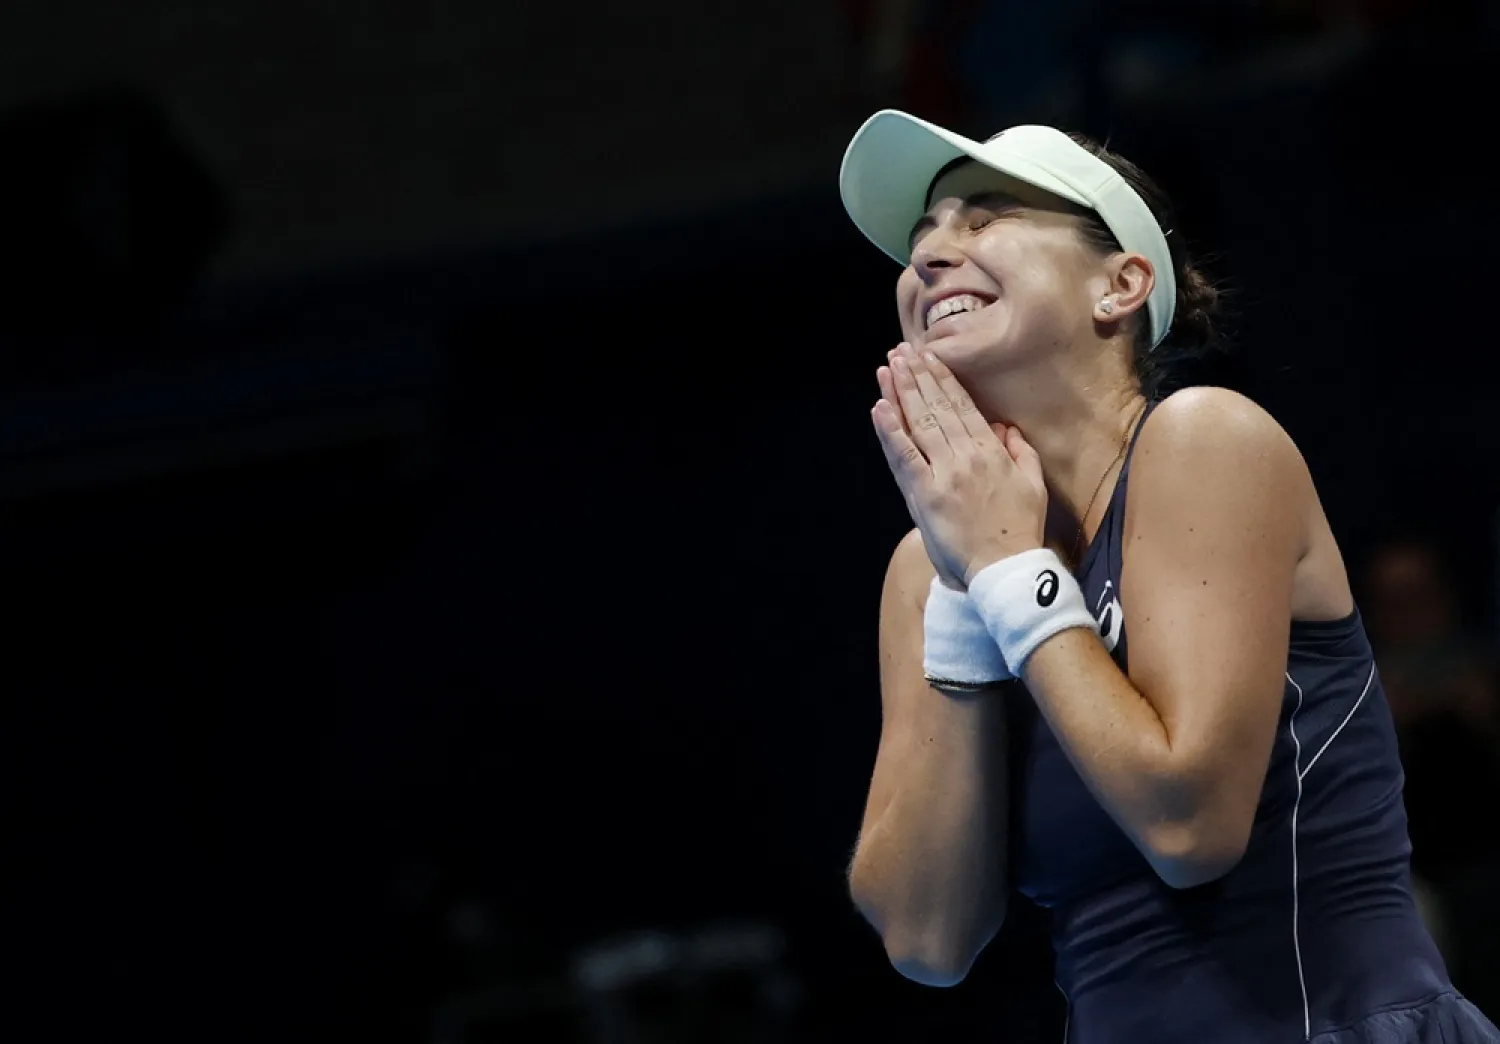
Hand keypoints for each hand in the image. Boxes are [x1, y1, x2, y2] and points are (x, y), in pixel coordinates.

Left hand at [872, 344, 1047, 584]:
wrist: (1006, 569)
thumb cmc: (1021, 531)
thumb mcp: (1033, 485)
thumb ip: (1021, 452)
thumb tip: (1006, 427)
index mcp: (992, 452)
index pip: (963, 406)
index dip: (944, 379)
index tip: (930, 357)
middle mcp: (966, 456)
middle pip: (937, 407)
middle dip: (918, 377)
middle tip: (902, 352)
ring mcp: (943, 474)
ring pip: (919, 423)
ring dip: (901, 392)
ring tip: (889, 366)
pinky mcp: (924, 494)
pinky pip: (904, 456)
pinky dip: (890, 430)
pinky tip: (880, 407)